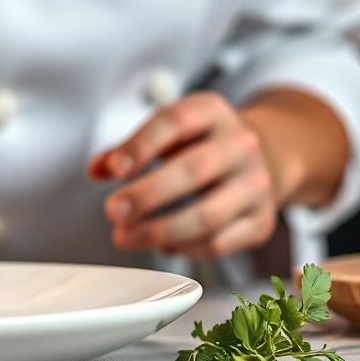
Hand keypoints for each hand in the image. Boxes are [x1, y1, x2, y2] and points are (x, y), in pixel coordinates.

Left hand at [88, 92, 278, 257]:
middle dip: (147, 195)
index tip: (114, 169)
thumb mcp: (168, 132)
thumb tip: (95, 169)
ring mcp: (256, 184)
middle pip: (193, 170)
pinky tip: (162, 244)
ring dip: (160, 230)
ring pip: (208, 215)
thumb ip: (128, 149)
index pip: (175, 121)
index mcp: (211, 112)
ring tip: (124, 237)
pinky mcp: (261, 221)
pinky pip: (219, 243)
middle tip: (112, 212)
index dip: (141, 145)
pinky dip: (184, 248)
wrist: (264, 157)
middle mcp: (240, 145)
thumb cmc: (202, 144)